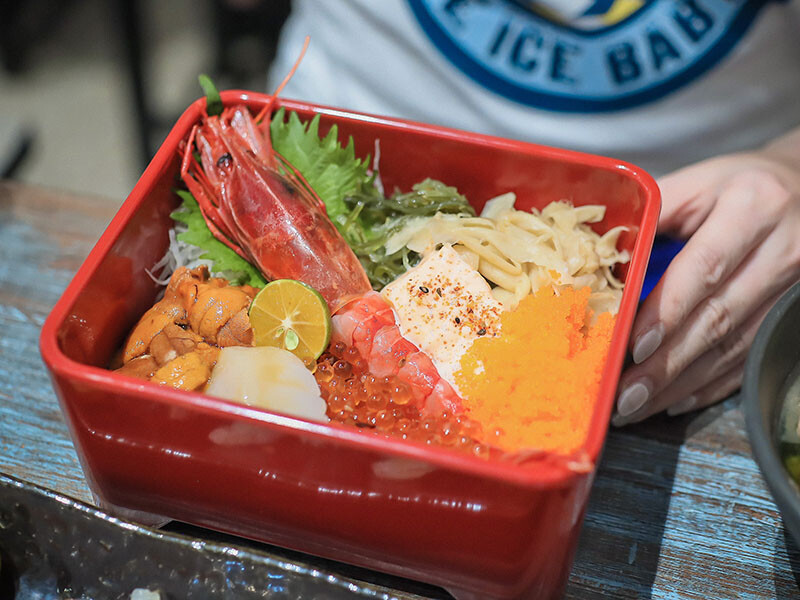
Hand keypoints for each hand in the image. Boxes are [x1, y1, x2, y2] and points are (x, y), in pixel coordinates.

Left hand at [613, 149, 799, 424]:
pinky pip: (751, 357)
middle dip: (667, 363)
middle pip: (719, 317)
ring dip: (682, 383)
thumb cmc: (738, 187)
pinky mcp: (794, 314)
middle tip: (625, 396)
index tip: (634, 346)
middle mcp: (783, 249)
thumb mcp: (699, 183)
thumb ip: (652, 213)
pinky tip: (676, 400)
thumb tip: (598, 255)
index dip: (668, 311)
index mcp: (752, 207)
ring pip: (734, 346)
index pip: (704, 268)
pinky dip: (711, 385)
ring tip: (638, 406)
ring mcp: (795, 287)